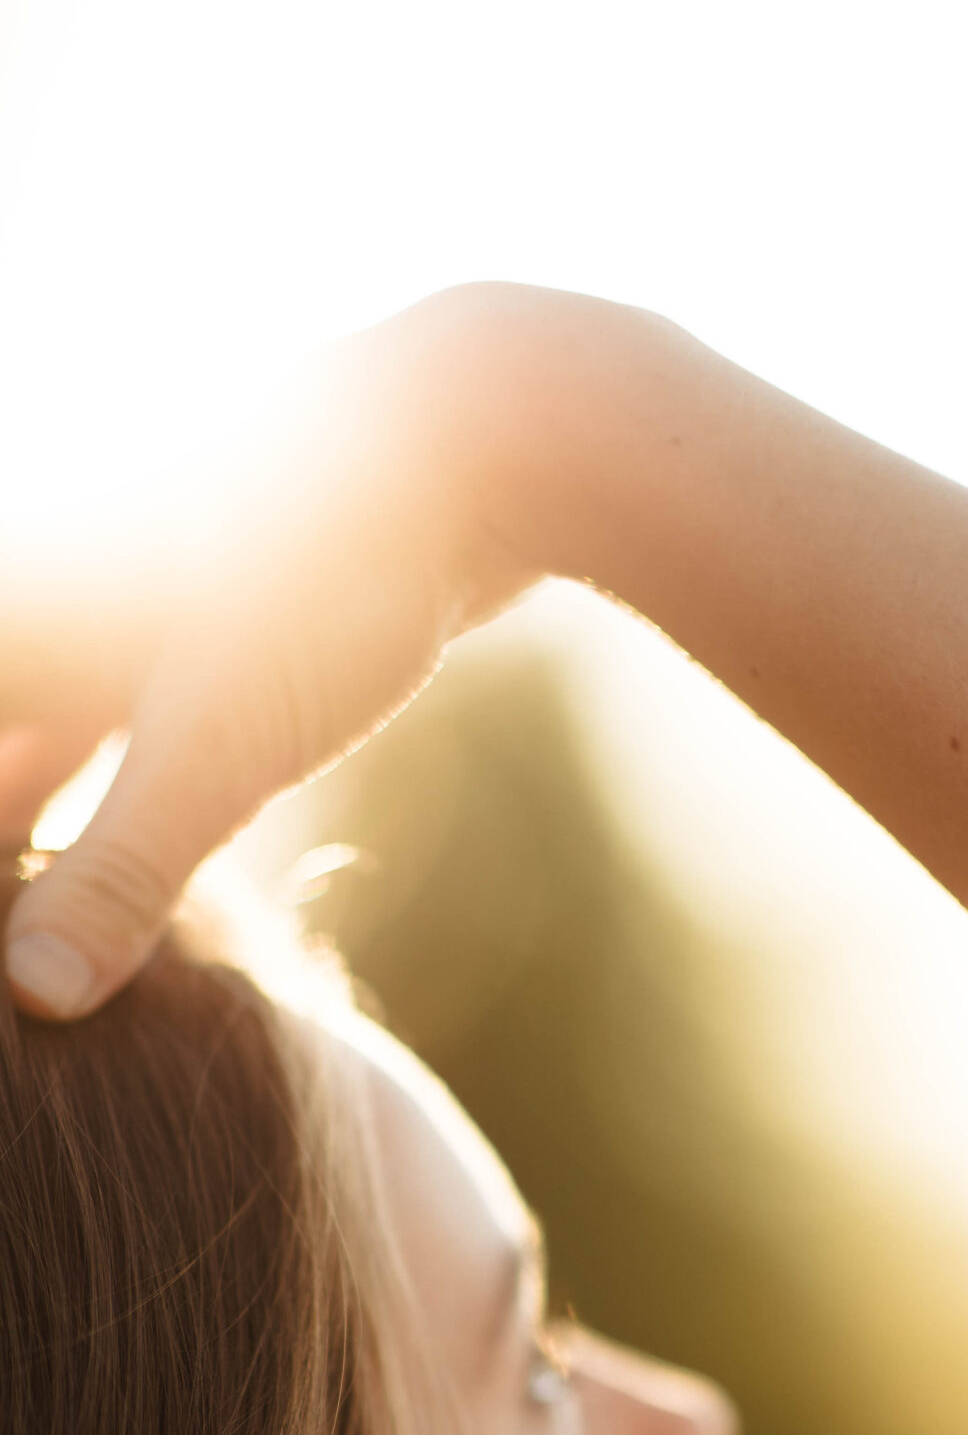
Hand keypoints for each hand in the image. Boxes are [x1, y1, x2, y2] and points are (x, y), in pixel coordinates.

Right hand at [1, 288, 543, 1016]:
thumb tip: (37, 994)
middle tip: (13, 966)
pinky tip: (94, 883)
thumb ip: (122, 871)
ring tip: (27, 947)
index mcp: (8, 613)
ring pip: (23, 738)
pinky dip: (80, 803)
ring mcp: (103, 606)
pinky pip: (90, 729)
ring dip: (20, 831)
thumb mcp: (219, 748)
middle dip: (1, 854)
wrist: (456, 440)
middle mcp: (36, 596)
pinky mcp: (180, 625)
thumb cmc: (322, 580)